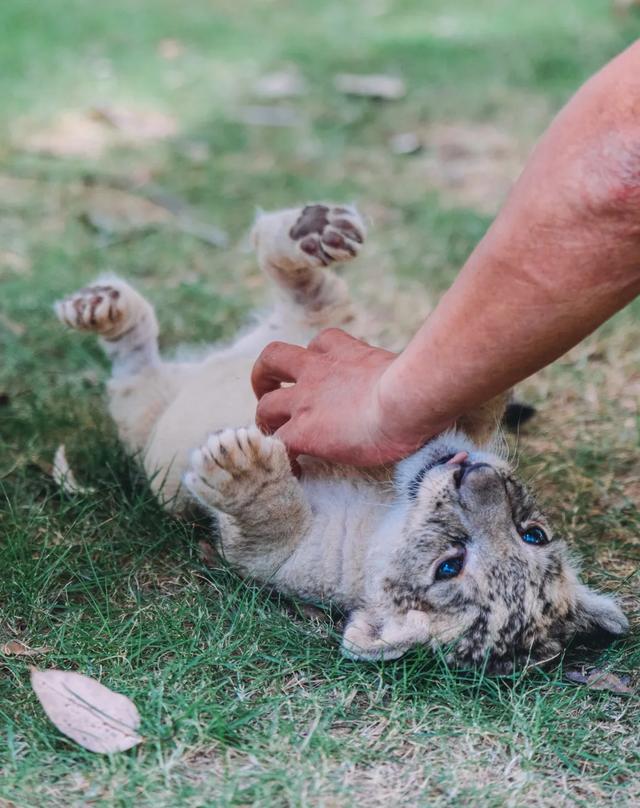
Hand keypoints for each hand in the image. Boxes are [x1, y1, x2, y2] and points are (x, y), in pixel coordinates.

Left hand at [252, 329, 426, 465]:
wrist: (407, 400)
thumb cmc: (420, 387)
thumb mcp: (405, 369)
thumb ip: (401, 375)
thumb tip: (425, 387)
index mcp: (345, 354)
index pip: (320, 344)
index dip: (314, 358)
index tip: (320, 375)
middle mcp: (317, 371)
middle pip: (274, 358)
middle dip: (265, 376)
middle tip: (269, 391)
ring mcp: (306, 401)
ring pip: (265, 404)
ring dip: (264, 418)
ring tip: (272, 436)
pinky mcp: (304, 432)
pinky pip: (279, 446)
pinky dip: (282, 459)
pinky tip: (294, 471)